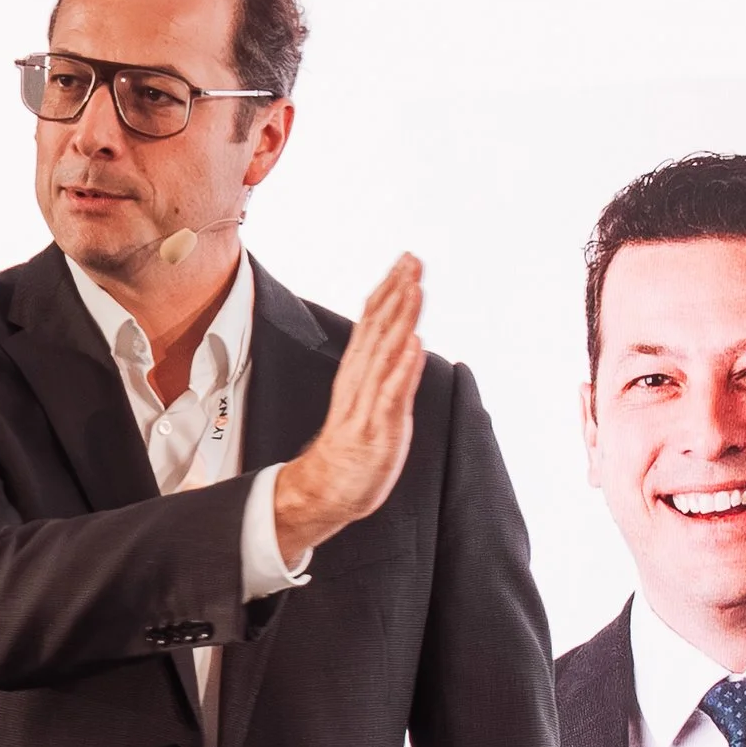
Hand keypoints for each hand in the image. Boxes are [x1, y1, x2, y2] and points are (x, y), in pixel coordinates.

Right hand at [274, 255, 424, 558]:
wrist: (330, 485)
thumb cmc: (354, 442)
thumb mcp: (370, 394)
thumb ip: (384, 363)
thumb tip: (404, 334)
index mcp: (360, 370)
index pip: (374, 321)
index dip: (391, 289)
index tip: (406, 261)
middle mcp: (362, 380)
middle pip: (379, 328)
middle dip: (397, 292)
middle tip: (413, 261)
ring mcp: (369, 402)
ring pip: (385, 352)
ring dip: (400, 319)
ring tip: (414, 289)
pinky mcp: (377, 427)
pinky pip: (391, 394)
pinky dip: (403, 369)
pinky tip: (414, 346)